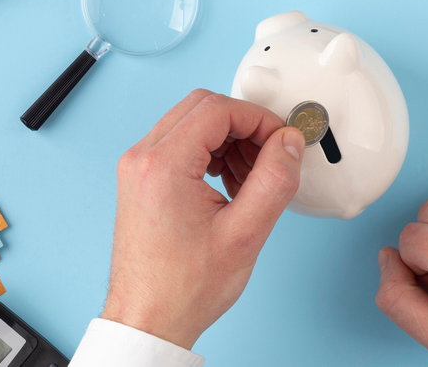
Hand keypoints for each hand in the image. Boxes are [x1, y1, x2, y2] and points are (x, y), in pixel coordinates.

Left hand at [101, 90, 305, 349]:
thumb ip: (274, 180)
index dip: (259, 119)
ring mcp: (138, 168)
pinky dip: (210, 152)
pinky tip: (230, 183)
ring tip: (252, 176)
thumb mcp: (245, 233)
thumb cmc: (182, 288)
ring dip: (228, 139)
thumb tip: (289, 143)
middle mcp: (143, 159)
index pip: (219, 110)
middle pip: (203, 108)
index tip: (282, 139)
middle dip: (245, 125)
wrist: (148, 319)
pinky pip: (180, 144)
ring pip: (191, 122)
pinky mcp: (141, 179)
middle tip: (271, 153)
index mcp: (163, 165)